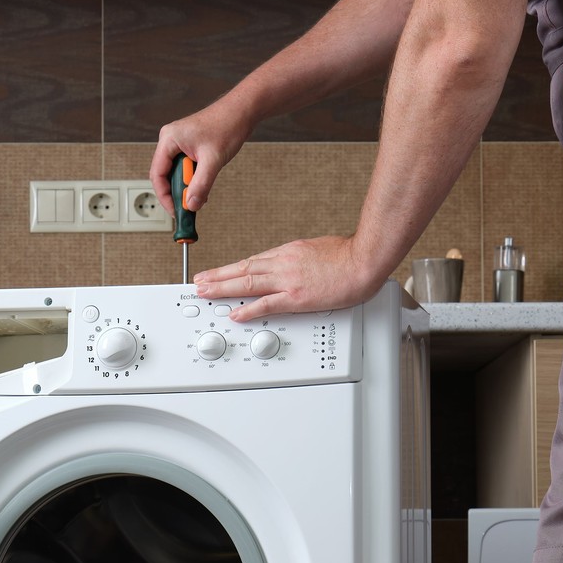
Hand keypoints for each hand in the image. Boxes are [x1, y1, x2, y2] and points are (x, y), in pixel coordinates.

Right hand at [149, 100, 253, 214]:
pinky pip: (184, 167)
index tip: (176, 211)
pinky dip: (192, 180)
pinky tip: (202, 186)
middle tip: (189, 206)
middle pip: (165, 175)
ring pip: (175, 173)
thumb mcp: (213, 160)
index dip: (164, 196)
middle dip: (177, 193)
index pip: (157, 174)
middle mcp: (170, 140)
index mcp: (169, 139)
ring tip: (199, 195)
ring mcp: (179, 143)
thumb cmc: (227, 125)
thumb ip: (201, 185)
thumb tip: (191, 204)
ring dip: (186, 187)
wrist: (242, 111)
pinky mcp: (188, 146)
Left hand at [194, 236, 385, 322]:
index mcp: (287, 252)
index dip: (231, 269)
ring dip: (224, 288)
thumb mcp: (316, 249)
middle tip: (199, 282)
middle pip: (243, 270)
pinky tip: (235, 313)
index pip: (253, 261)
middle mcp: (283, 264)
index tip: (218, 273)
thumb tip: (293, 264)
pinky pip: (267, 304)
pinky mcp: (297, 297)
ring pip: (248, 283)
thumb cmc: (346, 256)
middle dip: (218, 277)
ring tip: (206, 292)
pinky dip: (249, 308)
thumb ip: (300, 258)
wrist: (363, 260)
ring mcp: (288, 280)